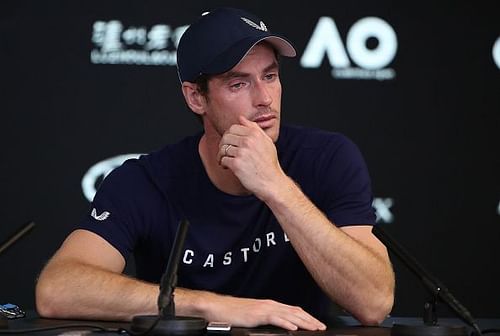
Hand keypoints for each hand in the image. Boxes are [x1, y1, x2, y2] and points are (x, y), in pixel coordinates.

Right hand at [206, 295, 325, 330]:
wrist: (218, 307)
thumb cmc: (234, 313)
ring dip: (304, 322)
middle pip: (295, 311)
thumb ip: (267, 318)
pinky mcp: (257, 315)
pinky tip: (294, 327)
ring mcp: (264, 308)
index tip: (317, 324)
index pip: (294, 310)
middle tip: (322, 327)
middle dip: (310, 320)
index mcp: (270, 305)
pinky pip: (274, 318)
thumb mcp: (254, 316)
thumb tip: (280, 324)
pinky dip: (286, 322)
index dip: (307, 317)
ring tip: (314, 328)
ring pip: (289, 314)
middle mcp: (270, 305)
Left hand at [217, 116, 286, 199]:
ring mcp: (242, 153)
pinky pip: (223, 160)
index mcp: (255, 134)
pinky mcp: (237, 164)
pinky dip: (223, 163)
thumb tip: (241, 118)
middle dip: (223, 144)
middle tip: (225, 151)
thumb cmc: (269, 163)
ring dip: (221, 155)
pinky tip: (227, 167)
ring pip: (223, 148)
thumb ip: (254, 128)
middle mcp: (248, 141)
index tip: (230, 142)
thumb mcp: (266, 142)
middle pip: (226, 137)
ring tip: (225, 160)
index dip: (229, 135)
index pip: (233, 127)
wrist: (272, 182)